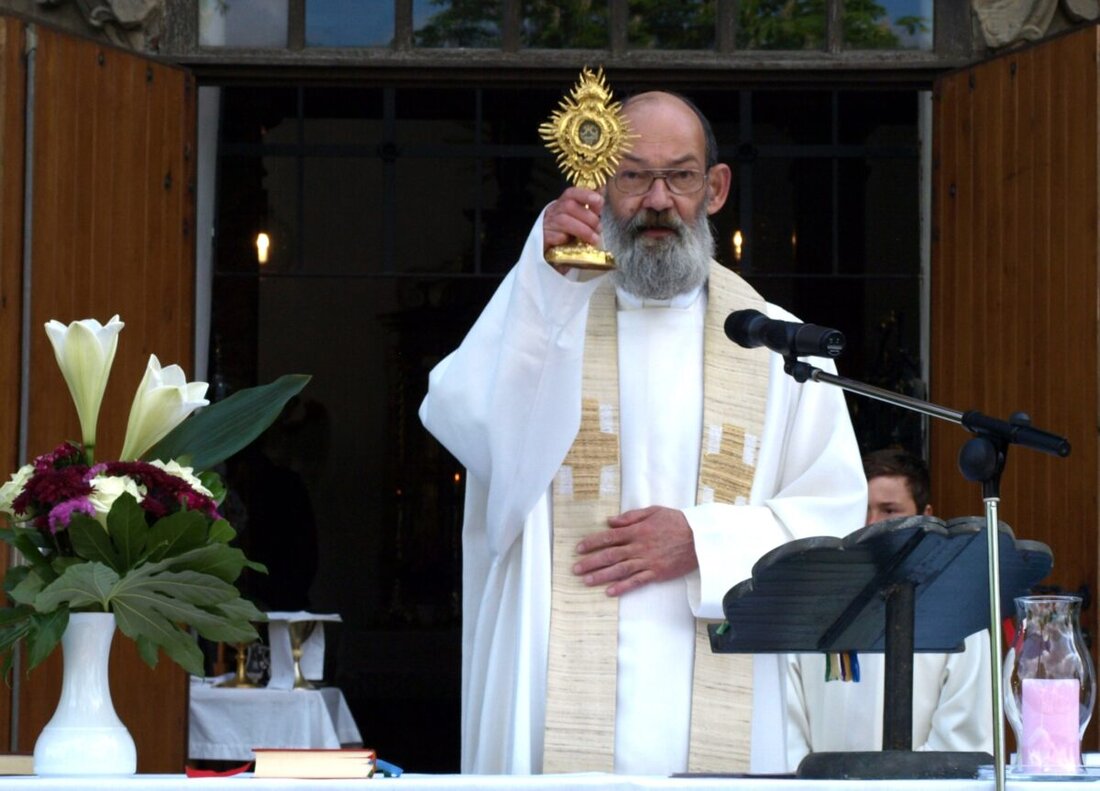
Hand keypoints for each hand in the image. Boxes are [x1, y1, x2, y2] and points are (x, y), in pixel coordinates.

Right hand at [543, 187, 603, 269]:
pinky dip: (566, 239)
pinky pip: (553, 236)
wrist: (553, 260)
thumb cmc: (569, 240)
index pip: (571, 193)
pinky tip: (575, 245)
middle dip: (588, 217)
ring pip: (563, 221)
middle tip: (599, 229)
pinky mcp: (542, 240)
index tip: (599, 201)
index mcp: (561, 206)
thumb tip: (602, 193)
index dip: (585, 194)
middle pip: (569, 206)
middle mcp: (552, 213)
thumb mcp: (580, 223)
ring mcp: (545, 226)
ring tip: (593, 240)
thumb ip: (590, 210)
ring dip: (582, 230)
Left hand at [572, 506, 698, 596]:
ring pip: (620, 570)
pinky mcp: (657, 573)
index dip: (592, 542)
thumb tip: (610, 521)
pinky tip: (609, 592)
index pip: (609, 537)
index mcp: (637, 530)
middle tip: (575, 568)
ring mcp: (648, 561)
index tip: (579, 548)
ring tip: (586, 581)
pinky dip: (622, 587)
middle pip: (610, 555)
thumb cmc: (677, 522)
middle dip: (591, 562)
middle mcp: (639, 546)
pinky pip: (636, 581)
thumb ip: (631, 517)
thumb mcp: (654, 511)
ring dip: (601, 576)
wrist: (700, 538)